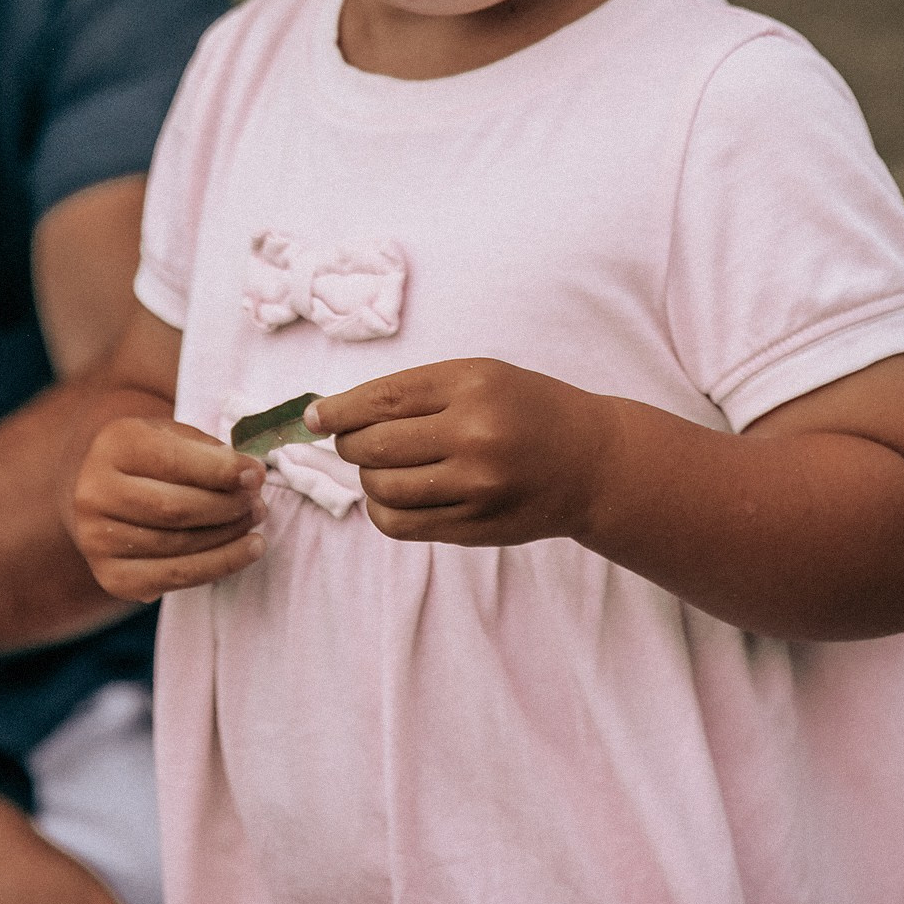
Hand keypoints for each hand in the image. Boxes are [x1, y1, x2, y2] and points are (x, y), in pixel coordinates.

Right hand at [69, 416, 267, 598]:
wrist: (106, 491)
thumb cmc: (153, 458)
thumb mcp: (174, 435)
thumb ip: (209, 451)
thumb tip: (250, 475)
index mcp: (114, 445)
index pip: (171, 460)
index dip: (219, 471)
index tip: (256, 475)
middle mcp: (95, 493)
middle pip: (174, 508)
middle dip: (226, 507)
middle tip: (259, 503)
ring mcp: (96, 540)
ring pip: (177, 546)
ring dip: (227, 537)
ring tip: (255, 523)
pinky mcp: (111, 577)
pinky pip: (173, 578)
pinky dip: (217, 566)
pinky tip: (244, 552)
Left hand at [308, 359, 612, 546]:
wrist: (590, 461)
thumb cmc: (527, 408)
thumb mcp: (481, 376)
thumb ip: (418, 392)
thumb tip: (339, 414)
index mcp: (471, 386)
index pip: (382, 398)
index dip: (338, 409)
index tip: (314, 416)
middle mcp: (473, 435)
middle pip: (374, 446)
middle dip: (348, 443)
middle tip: (351, 440)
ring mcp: (475, 487)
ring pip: (382, 488)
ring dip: (367, 476)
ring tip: (381, 465)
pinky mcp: (474, 527)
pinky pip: (401, 525)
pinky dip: (382, 510)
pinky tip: (393, 494)